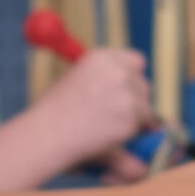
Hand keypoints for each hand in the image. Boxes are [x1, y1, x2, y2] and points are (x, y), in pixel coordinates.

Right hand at [29, 47, 154, 167]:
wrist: (48, 135)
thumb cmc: (56, 113)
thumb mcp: (78, 82)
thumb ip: (106, 80)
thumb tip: (131, 91)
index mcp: (102, 58)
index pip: (136, 62)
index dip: (132, 79)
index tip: (124, 93)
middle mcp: (118, 71)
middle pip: (144, 84)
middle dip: (135, 101)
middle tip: (112, 116)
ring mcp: (128, 93)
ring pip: (147, 107)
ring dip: (134, 119)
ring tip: (106, 128)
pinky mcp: (134, 116)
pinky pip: (145, 127)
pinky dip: (132, 135)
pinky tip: (109, 137)